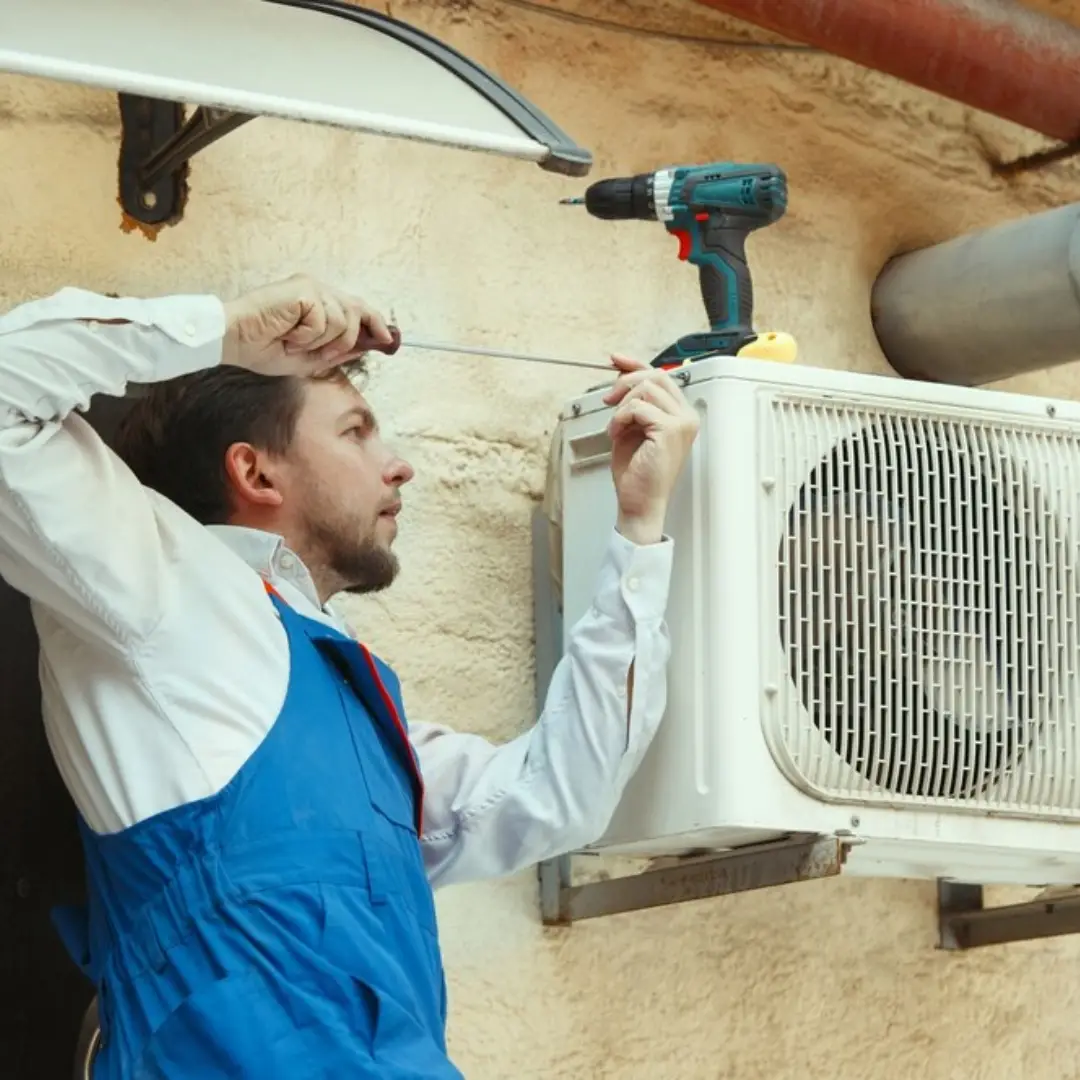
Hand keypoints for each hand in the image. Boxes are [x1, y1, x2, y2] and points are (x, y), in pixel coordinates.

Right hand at [221, 274, 395, 376]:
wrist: (235, 340)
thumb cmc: (264, 348)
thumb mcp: (309, 358)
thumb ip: (337, 352)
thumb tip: (365, 348)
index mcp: (319, 302)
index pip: (357, 308)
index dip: (375, 322)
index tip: (388, 339)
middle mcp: (318, 290)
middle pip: (358, 309)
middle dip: (351, 337)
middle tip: (327, 352)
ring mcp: (311, 287)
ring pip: (342, 320)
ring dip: (322, 340)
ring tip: (295, 342)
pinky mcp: (304, 290)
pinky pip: (324, 320)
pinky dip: (308, 335)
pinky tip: (288, 334)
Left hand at [602, 355, 699, 544]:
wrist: (638, 501)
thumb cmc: (636, 472)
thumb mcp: (631, 427)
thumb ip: (632, 402)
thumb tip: (621, 376)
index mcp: (680, 414)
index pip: (661, 377)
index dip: (635, 364)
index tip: (615, 360)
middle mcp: (687, 416)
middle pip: (655, 376)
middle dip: (625, 383)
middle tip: (608, 400)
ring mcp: (682, 423)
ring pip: (645, 389)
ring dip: (621, 406)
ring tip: (616, 427)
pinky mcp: (670, 430)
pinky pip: (638, 407)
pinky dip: (620, 418)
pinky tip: (617, 434)